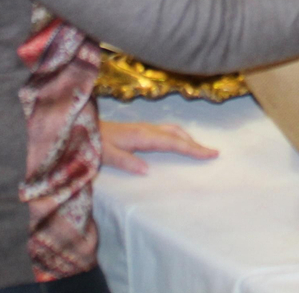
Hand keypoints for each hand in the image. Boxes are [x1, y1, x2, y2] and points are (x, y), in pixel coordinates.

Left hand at [100, 121, 217, 174]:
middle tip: (213, 153)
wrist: (85, 128)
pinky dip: (178, 136)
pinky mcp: (141, 129)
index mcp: (142, 136)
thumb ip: (126, 162)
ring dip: (188, 138)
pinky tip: (178, 141)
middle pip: (177, 134)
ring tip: (199, 148)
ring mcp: (144, 127)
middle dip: (195, 143)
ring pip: (172, 130)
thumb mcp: (106, 154)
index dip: (192, 148)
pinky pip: (166, 130)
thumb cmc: (95, 143)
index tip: (210, 154)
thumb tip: (148, 171)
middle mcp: (147, 129)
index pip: (173, 142)